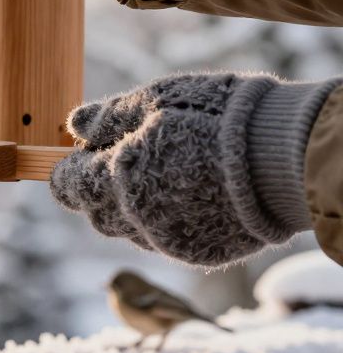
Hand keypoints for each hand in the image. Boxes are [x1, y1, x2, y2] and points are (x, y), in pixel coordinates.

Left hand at [51, 73, 336, 266]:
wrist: (285, 156)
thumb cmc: (215, 117)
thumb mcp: (154, 100)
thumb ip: (108, 117)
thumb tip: (74, 125)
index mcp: (115, 180)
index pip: (68, 187)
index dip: (68, 172)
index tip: (78, 157)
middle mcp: (134, 219)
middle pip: (96, 214)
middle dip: (97, 191)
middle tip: (119, 162)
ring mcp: (166, 241)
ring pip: (129, 230)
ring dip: (130, 208)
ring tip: (161, 174)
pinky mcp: (197, 253)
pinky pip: (165, 241)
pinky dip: (165, 221)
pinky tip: (188, 195)